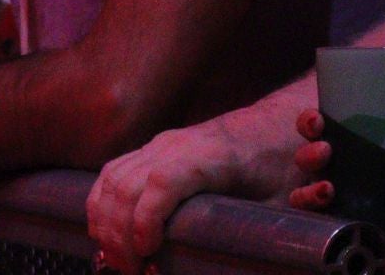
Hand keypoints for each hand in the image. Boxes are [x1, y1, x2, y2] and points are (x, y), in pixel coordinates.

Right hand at [87, 103, 307, 272]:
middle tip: (132, 272)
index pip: (163, 180)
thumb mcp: (281, 202)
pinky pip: (113, 173)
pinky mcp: (152, 149)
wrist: (278, 124)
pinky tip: (107, 236)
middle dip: (119, 235)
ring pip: (112, 178)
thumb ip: (259, 234)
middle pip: (127, 183)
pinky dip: (102, 206)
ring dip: (105, 224)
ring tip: (119, 262)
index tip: (147, 255)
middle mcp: (177, 145)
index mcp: (210, 156)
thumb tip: (244, 264)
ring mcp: (160, 144)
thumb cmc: (282, 162)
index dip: (145, 218)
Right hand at [286, 108, 384, 219]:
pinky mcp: (328, 222)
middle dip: (310, 152)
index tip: (318, 120)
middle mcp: (328, 168)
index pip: (314, 127)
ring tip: (328, 188)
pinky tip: (328, 213)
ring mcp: (324, 196)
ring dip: (309, 188)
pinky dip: (314, 216)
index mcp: (343, 142)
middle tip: (326, 150)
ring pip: (301, 190)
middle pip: (305, 156)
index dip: (309, 122)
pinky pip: (311, 221)